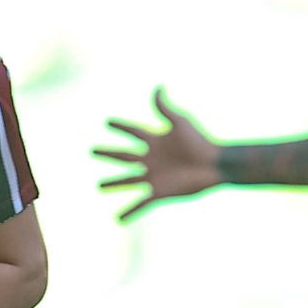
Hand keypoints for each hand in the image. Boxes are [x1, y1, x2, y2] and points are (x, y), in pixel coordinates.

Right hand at [95, 87, 222, 220]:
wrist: (214, 165)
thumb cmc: (200, 142)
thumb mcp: (180, 122)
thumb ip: (164, 108)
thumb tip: (158, 87)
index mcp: (156, 141)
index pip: (134, 132)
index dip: (121, 126)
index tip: (108, 122)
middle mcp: (152, 159)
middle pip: (124, 156)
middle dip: (108, 153)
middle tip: (92, 150)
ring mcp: (154, 176)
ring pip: (128, 180)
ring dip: (114, 183)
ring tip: (100, 186)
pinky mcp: (159, 192)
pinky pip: (141, 204)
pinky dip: (129, 212)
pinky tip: (119, 220)